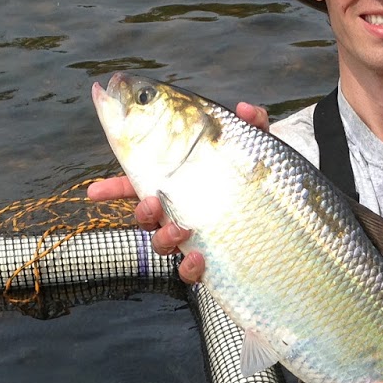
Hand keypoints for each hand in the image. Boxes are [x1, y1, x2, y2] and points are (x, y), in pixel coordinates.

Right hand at [87, 97, 270, 285]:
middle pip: (145, 216)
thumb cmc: (260, 178)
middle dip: (142, 211)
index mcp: (180, 183)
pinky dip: (189, 268)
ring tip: (182, 227)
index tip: (94, 192)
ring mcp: (193, 238)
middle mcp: (180, 211)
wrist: (289, 216)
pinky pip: (188, 273)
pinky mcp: (210, 263)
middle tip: (153, 202)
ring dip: (164, 236)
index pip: (139, 183)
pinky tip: (199, 258)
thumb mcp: (259, 149)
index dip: (114, 189)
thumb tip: (245, 109)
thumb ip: (253, 127)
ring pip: (161, 243)